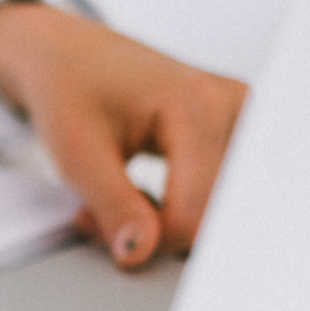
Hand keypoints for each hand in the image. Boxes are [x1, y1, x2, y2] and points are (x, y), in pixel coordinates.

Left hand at [0, 2, 246, 267]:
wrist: (67, 56)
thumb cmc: (68, 89)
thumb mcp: (77, 153)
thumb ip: (113, 206)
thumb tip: (140, 254)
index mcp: (199, 106)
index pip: (194, 214)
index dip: (146, 240)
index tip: (97, 226)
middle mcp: (234, 108)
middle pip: (212, 216)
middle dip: (157, 233)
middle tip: (103, 217)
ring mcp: (242, 119)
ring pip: (217, 212)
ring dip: (168, 224)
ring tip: (122, 201)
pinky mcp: (237, 134)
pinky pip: (219, 197)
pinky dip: (179, 210)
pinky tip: (143, 197)